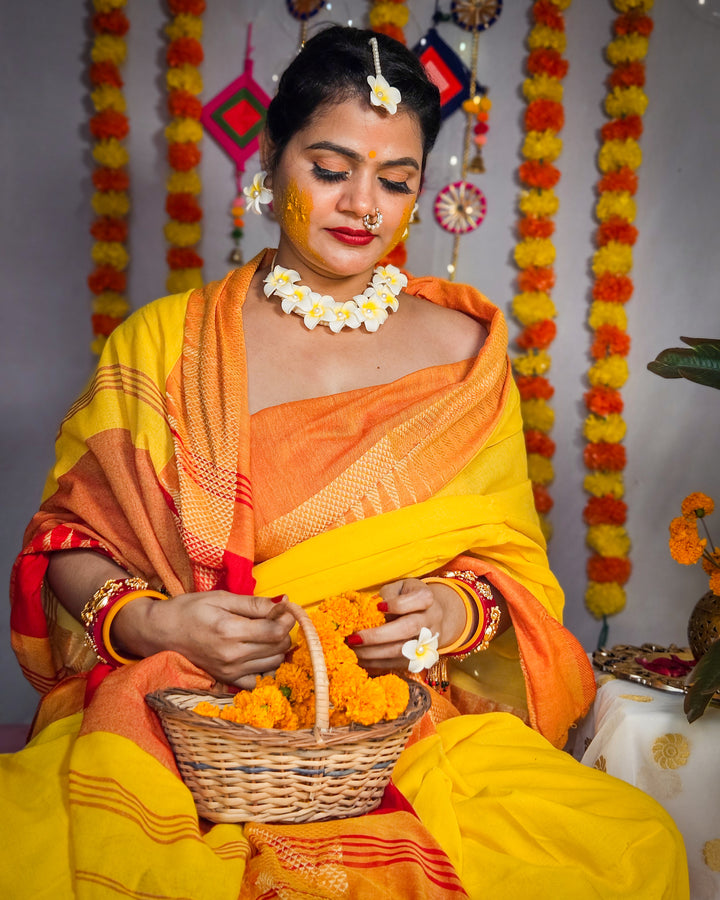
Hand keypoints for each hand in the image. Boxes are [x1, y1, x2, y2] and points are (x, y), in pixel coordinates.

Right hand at [113, 591, 294, 688]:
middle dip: (284, 631)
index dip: (288, 618)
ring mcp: (230, 672)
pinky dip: (265, 667)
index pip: (276, 631)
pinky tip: (258, 653)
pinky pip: (258, 679)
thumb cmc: (189, 610)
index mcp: (231, 631)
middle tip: (276, 618)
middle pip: (278, 648)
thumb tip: (284, 603)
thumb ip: (254, 604)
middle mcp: (232, 656)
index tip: (285, 608)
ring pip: (273, 664)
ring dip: (277, 648)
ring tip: (267, 633)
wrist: (159, 632)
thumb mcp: (221, 598)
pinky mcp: (226, 680)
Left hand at [349, 578, 465, 671]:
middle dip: (378, 635)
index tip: (378, 607)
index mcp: (427, 598)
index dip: (398, 605)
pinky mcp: (419, 658)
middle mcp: (431, 620)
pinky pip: (398, 664)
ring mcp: (427, 642)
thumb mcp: (400, 587)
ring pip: (403, 651)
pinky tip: (360, 658)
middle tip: (354, 637)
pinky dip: (377, 663)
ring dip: (374, 653)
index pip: (418, 600)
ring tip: (352, 649)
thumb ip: (387, 594)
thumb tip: (370, 611)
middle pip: (408, 629)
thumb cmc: (408, 597)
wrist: (432, 616)